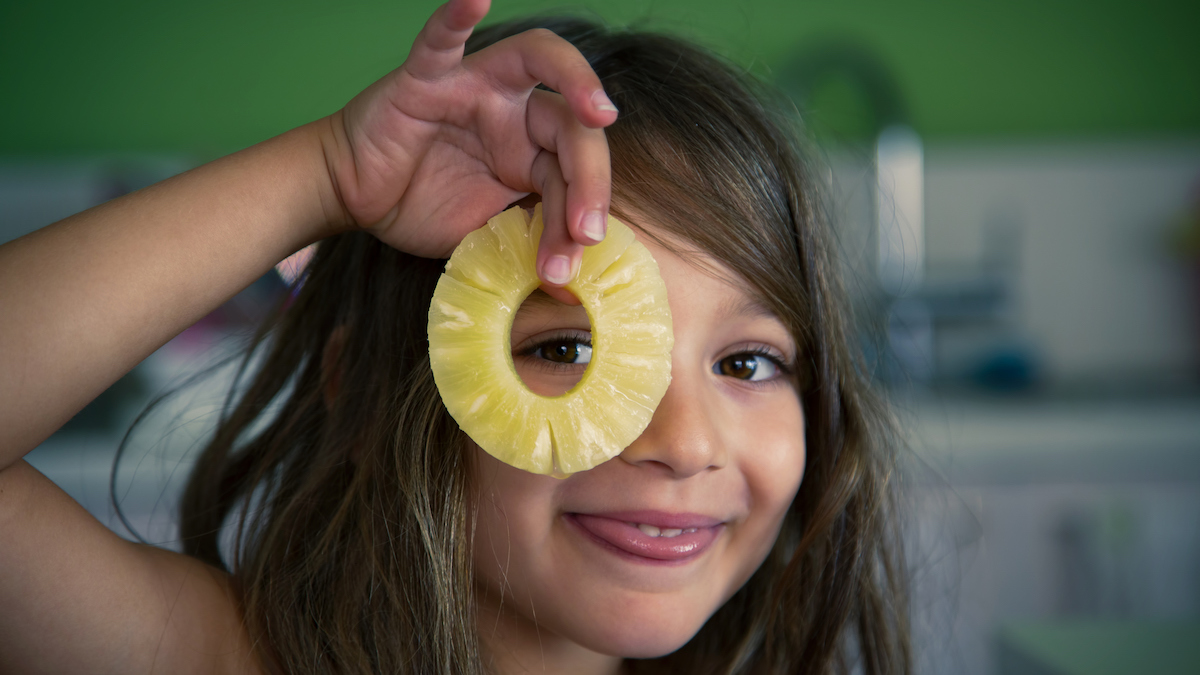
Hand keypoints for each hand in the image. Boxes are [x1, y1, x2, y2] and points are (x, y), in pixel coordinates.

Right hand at [324, 0, 616, 291]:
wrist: (355, 199)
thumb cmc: (421, 207)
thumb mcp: (485, 234)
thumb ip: (527, 237)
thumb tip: (572, 274)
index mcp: (533, 150)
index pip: (574, 171)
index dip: (584, 211)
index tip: (579, 255)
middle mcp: (513, 110)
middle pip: (571, 124)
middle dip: (590, 179)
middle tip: (586, 229)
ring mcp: (474, 86)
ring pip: (536, 62)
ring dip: (576, 82)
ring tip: (599, 112)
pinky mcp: (426, 77)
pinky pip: (441, 39)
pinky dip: (457, 15)